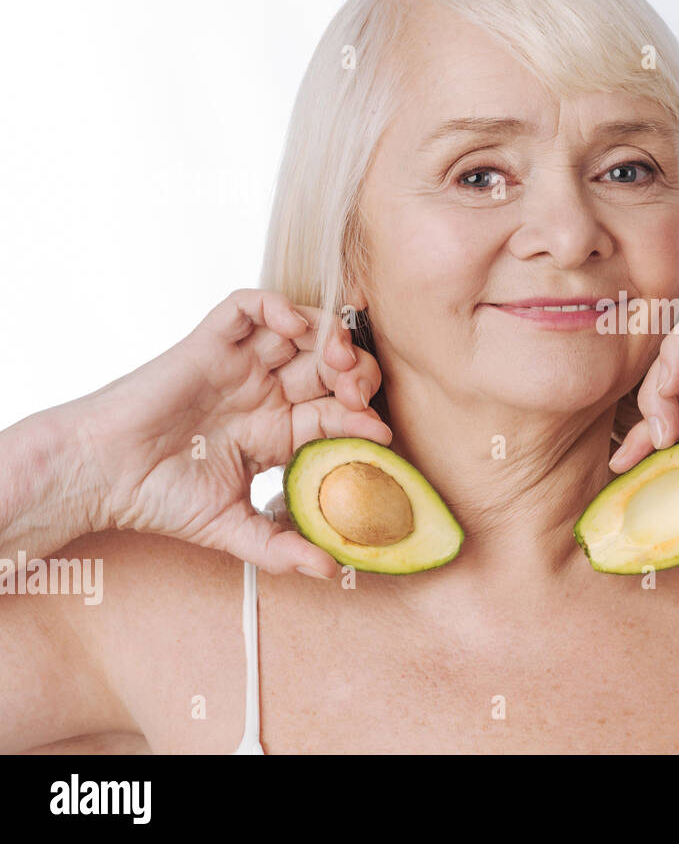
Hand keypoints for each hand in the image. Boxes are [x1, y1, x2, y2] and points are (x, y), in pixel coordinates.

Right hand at [77, 289, 389, 575]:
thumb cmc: (158, 498)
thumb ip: (281, 548)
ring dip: (330, 336)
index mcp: (279, 430)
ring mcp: (240, 364)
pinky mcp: (210, 342)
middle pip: (331, 366)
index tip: (381, 435)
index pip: (338, 414)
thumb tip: (331, 570)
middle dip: (356, 374)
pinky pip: (250, 307)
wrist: (100, 477)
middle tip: (359, 393)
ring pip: (302, 330)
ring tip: (338, 359)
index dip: (364, 420)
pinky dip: (278, 306)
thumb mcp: (231, 530)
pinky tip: (295, 329)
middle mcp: (266, 392)